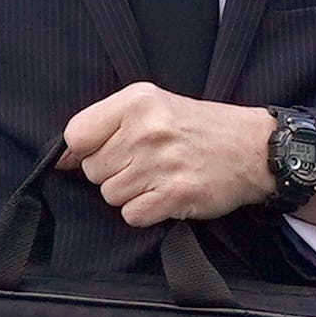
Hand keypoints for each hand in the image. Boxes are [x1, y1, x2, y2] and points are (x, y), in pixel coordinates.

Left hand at [61, 85, 276, 228]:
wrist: (253, 148)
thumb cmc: (197, 128)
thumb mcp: (152, 106)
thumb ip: (106, 125)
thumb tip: (62, 159)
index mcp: (136, 101)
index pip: (76, 135)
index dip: (82, 152)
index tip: (102, 153)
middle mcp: (147, 129)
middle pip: (93, 171)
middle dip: (113, 173)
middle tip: (145, 163)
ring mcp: (162, 162)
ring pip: (110, 195)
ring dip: (131, 194)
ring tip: (158, 177)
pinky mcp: (176, 193)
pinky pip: (132, 215)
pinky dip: (146, 211)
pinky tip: (166, 194)